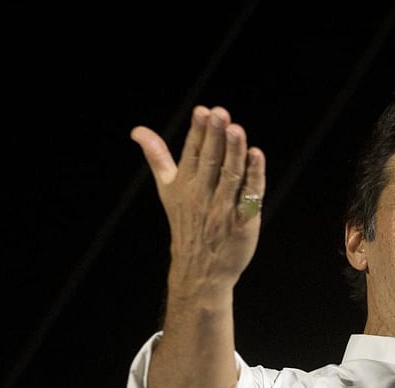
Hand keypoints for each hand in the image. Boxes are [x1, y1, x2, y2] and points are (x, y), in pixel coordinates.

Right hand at [131, 105, 266, 293]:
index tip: (202, 111)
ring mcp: (223, 209)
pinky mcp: (243, 222)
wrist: (200, 271)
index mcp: (185, 184)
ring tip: (236, 129)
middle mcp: (202, 195)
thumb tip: (137, 130)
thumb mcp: (168, 190)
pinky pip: (250, 196)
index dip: (198, 132)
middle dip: (214, 137)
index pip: (191, 153)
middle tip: (219, 113)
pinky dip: (254, 176)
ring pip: (230, 176)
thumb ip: (157, 158)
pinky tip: (257, 156)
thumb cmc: (187, 223)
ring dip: (234, 152)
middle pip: (210, 161)